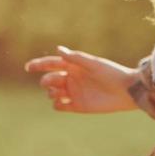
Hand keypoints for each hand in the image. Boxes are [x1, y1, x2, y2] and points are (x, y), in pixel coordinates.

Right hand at [24, 46, 139, 112]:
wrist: (126, 91)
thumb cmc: (111, 73)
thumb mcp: (93, 63)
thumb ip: (75, 58)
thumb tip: (58, 49)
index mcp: (74, 66)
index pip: (52, 64)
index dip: (39, 64)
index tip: (28, 67)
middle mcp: (72, 79)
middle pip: (50, 79)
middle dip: (47, 81)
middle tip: (54, 82)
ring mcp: (74, 93)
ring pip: (52, 93)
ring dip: (51, 92)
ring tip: (60, 92)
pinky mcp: (78, 106)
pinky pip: (60, 106)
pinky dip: (57, 105)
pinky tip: (62, 102)